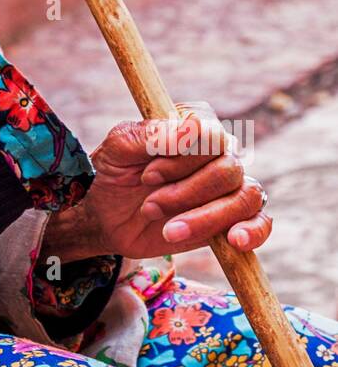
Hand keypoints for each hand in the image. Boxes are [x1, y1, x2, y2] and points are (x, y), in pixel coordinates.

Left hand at [76, 103, 270, 261]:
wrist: (105, 216)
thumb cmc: (113, 174)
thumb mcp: (117, 149)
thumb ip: (148, 134)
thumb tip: (186, 131)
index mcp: (192, 126)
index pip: (211, 134)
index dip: (183, 158)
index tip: (148, 174)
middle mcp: (216, 153)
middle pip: (228, 169)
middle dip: (185, 193)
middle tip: (149, 206)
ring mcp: (227, 186)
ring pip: (245, 196)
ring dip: (206, 217)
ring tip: (169, 231)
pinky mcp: (231, 219)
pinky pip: (261, 221)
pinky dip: (254, 231)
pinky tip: (234, 240)